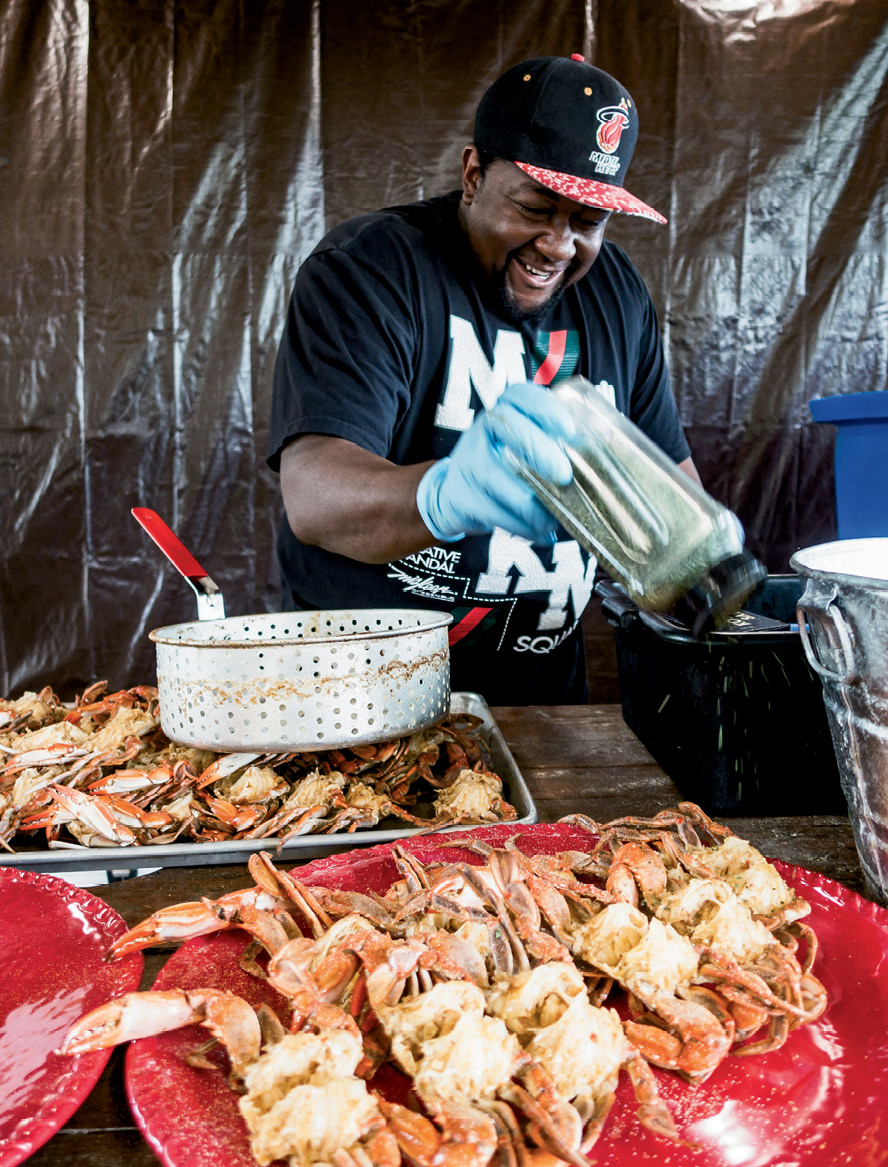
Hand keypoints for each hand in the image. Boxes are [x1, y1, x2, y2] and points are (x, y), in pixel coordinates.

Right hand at [416, 381, 575, 542]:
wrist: (455, 494)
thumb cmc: (506, 468)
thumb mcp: (525, 448)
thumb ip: (554, 448)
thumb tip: (600, 467)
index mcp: (505, 411)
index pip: (519, 395)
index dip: (543, 408)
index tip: (568, 429)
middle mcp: (483, 430)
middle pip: (507, 428)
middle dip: (538, 450)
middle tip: (563, 475)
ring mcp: (468, 462)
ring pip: (496, 478)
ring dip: (530, 504)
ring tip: (552, 521)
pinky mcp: (460, 496)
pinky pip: (493, 513)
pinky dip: (521, 527)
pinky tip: (540, 533)